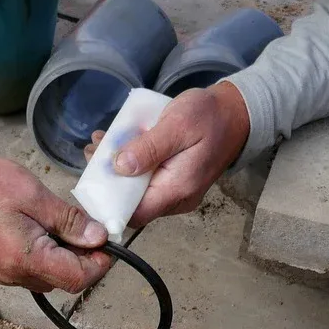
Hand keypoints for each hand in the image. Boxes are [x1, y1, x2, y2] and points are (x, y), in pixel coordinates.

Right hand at [0, 149, 112, 293]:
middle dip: (82, 260)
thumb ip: (70, 222)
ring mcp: (3, 274)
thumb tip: (98, 238)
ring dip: (63, 258)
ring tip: (62, 225)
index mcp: (26, 260)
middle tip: (87, 228)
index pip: (77, 279)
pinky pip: (31, 271)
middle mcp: (14, 275)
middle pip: (64, 281)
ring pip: (48, 277)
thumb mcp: (36, 197)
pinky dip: (45, 255)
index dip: (99, 263)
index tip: (106, 242)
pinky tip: (42, 230)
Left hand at [86, 82, 250, 228]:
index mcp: (177, 189)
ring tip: (103, 142)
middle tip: (94, 151)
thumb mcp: (177, 124)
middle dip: (108, 182)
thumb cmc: (209, 116)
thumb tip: (119, 167)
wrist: (236, 113)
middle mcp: (176, 199)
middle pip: (132, 204)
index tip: (92, 178)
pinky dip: (130, 166)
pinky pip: (147, 181)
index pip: (134, 214)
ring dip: (116, 171)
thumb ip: (149, 148)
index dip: (109, 203)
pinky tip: (120, 144)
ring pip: (137, 192)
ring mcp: (175, 193)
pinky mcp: (174, 182)